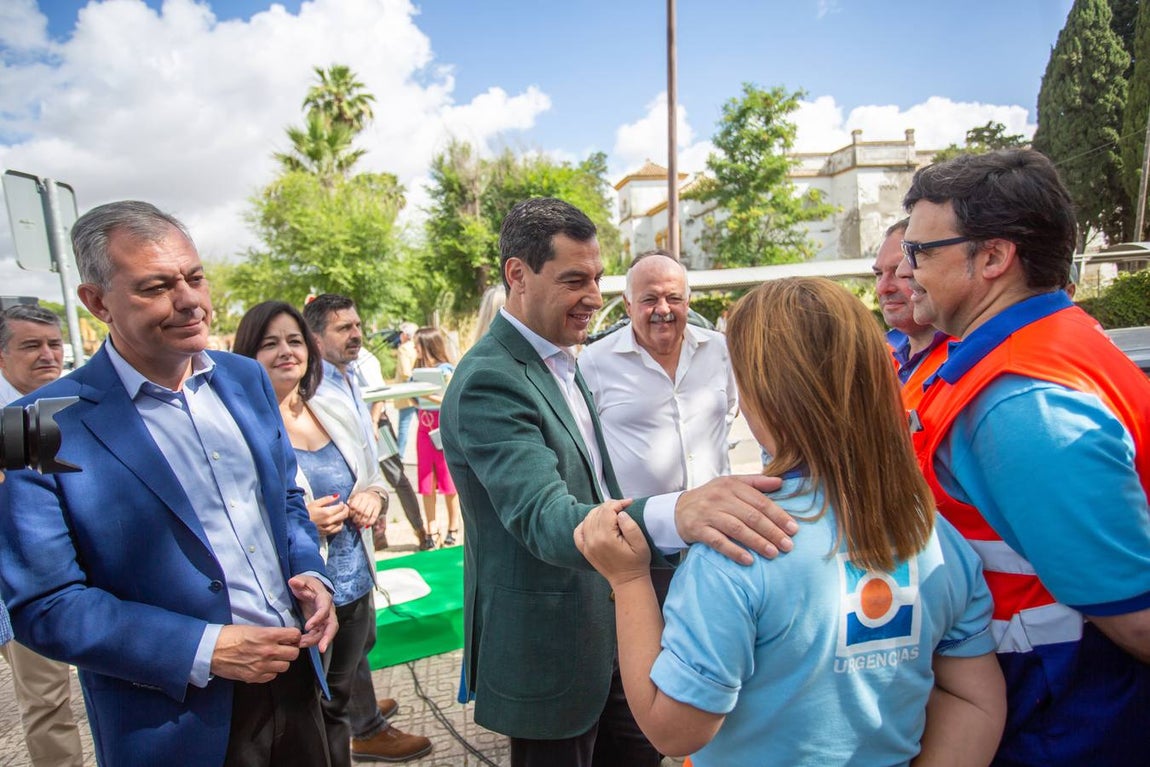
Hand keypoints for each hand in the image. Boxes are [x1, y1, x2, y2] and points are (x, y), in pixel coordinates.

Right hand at [210, 625, 301, 682]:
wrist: (211, 650)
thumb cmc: (230, 636)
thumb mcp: (253, 628)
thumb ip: (270, 634)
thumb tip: (284, 637)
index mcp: (268, 635)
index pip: (295, 635)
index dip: (294, 636)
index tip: (290, 637)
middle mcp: (268, 651)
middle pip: (294, 654)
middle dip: (290, 650)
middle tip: (283, 648)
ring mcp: (262, 666)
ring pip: (285, 666)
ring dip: (281, 662)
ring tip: (272, 658)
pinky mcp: (255, 677)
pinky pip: (272, 676)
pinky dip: (270, 671)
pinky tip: (263, 666)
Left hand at [290, 574, 337, 652]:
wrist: (311, 588)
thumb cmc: (307, 584)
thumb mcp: (302, 580)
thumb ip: (298, 581)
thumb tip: (294, 581)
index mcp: (324, 599)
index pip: (324, 609)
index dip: (318, 618)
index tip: (307, 627)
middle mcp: (328, 610)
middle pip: (332, 625)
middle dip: (327, 637)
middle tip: (321, 648)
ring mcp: (325, 619)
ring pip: (325, 633)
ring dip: (315, 642)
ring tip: (302, 645)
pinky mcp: (320, 625)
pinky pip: (318, 635)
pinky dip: (311, 641)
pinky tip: (301, 644)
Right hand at [306, 494, 348, 536]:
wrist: (299, 524)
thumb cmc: (306, 512)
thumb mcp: (315, 503)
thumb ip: (327, 499)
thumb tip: (337, 496)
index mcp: (327, 512)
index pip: (341, 507)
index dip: (342, 504)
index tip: (340, 502)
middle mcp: (330, 521)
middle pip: (344, 515)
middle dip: (345, 509)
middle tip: (343, 507)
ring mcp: (329, 528)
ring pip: (342, 522)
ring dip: (343, 517)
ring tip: (339, 513)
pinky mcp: (327, 533)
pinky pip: (338, 529)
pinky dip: (340, 524)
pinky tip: (337, 521)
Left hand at [346, 489, 383, 527]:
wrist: (376, 496)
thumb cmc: (363, 499)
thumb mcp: (356, 498)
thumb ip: (351, 502)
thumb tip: (346, 508)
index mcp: (360, 496)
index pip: (353, 505)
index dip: (351, 513)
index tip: (350, 517)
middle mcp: (367, 498)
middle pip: (360, 510)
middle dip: (356, 518)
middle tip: (354, 522)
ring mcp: (373, 503)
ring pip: (366, 515)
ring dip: (362, 522)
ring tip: (359, 525)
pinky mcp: (378, 508)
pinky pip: (374, 517)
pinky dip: (369, 522)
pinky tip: (366, 525)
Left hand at [574, 499, 649, 587]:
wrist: (628, 581)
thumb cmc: (636, 563)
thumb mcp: (640, 543)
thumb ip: (630, 526)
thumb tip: (620, 513)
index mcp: (606, 537)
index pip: (607, 510)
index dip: (618, 503)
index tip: (629, 503)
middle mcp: (593, 540)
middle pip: (597, 512)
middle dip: (610, 506)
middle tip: (622, 507)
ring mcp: (587, 545)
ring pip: (588, 519)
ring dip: (599, 512)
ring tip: (612, 513)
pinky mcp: (585, 550)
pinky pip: (578, 532)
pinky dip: (585, 524)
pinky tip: (594, 522)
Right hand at [675, 474, 795, 564]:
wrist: (679, 509)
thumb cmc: (711, 497)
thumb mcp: (731, 484)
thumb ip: (756, 482)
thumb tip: (781, 482)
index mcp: (732, 485)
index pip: (760, 501)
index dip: (778, 515)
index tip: (793, 529)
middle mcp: (720, 498)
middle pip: (751, 516)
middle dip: (772, 531)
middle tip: (788, 545)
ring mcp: (708, 514)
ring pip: (737, 529)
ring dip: (757, 542)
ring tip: (773, 553)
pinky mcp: (698, 529)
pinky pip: (719, 542)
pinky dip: (734, 551)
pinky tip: (748, 560)